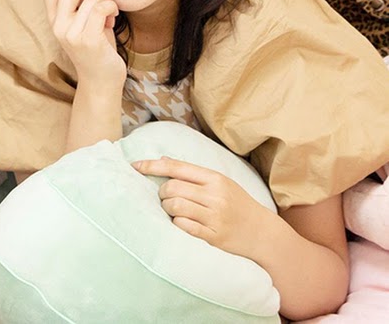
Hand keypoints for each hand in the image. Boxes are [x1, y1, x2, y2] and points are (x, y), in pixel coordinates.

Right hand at [41, 0, 124, 83]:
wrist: (101, 82)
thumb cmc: (96, 48)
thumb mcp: (81, 22)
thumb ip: (78, 1)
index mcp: (54, 18)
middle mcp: (58, 25)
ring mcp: (71, 33)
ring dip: (106, 0)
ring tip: (107, 15)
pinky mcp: (88, 40)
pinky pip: (101, 7)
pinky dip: (112, 7)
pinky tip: (113, 17)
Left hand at [132, 156, 270, 257]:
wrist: (264, 234)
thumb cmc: (238, 205)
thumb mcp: (221, 183)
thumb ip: (193, 174)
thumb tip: (164, 160)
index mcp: (215, 178)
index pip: (177, 168)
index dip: (152, 165)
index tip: (134, 166)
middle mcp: (215, 196)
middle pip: (172, 188)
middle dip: (162, 193)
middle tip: (166, 198)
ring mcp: (215, 217)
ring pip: (175, 207)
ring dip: (167, 208)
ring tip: (174, 210)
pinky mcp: (214, 237)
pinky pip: (183, 227)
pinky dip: (177, 223)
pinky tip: (182, 222)